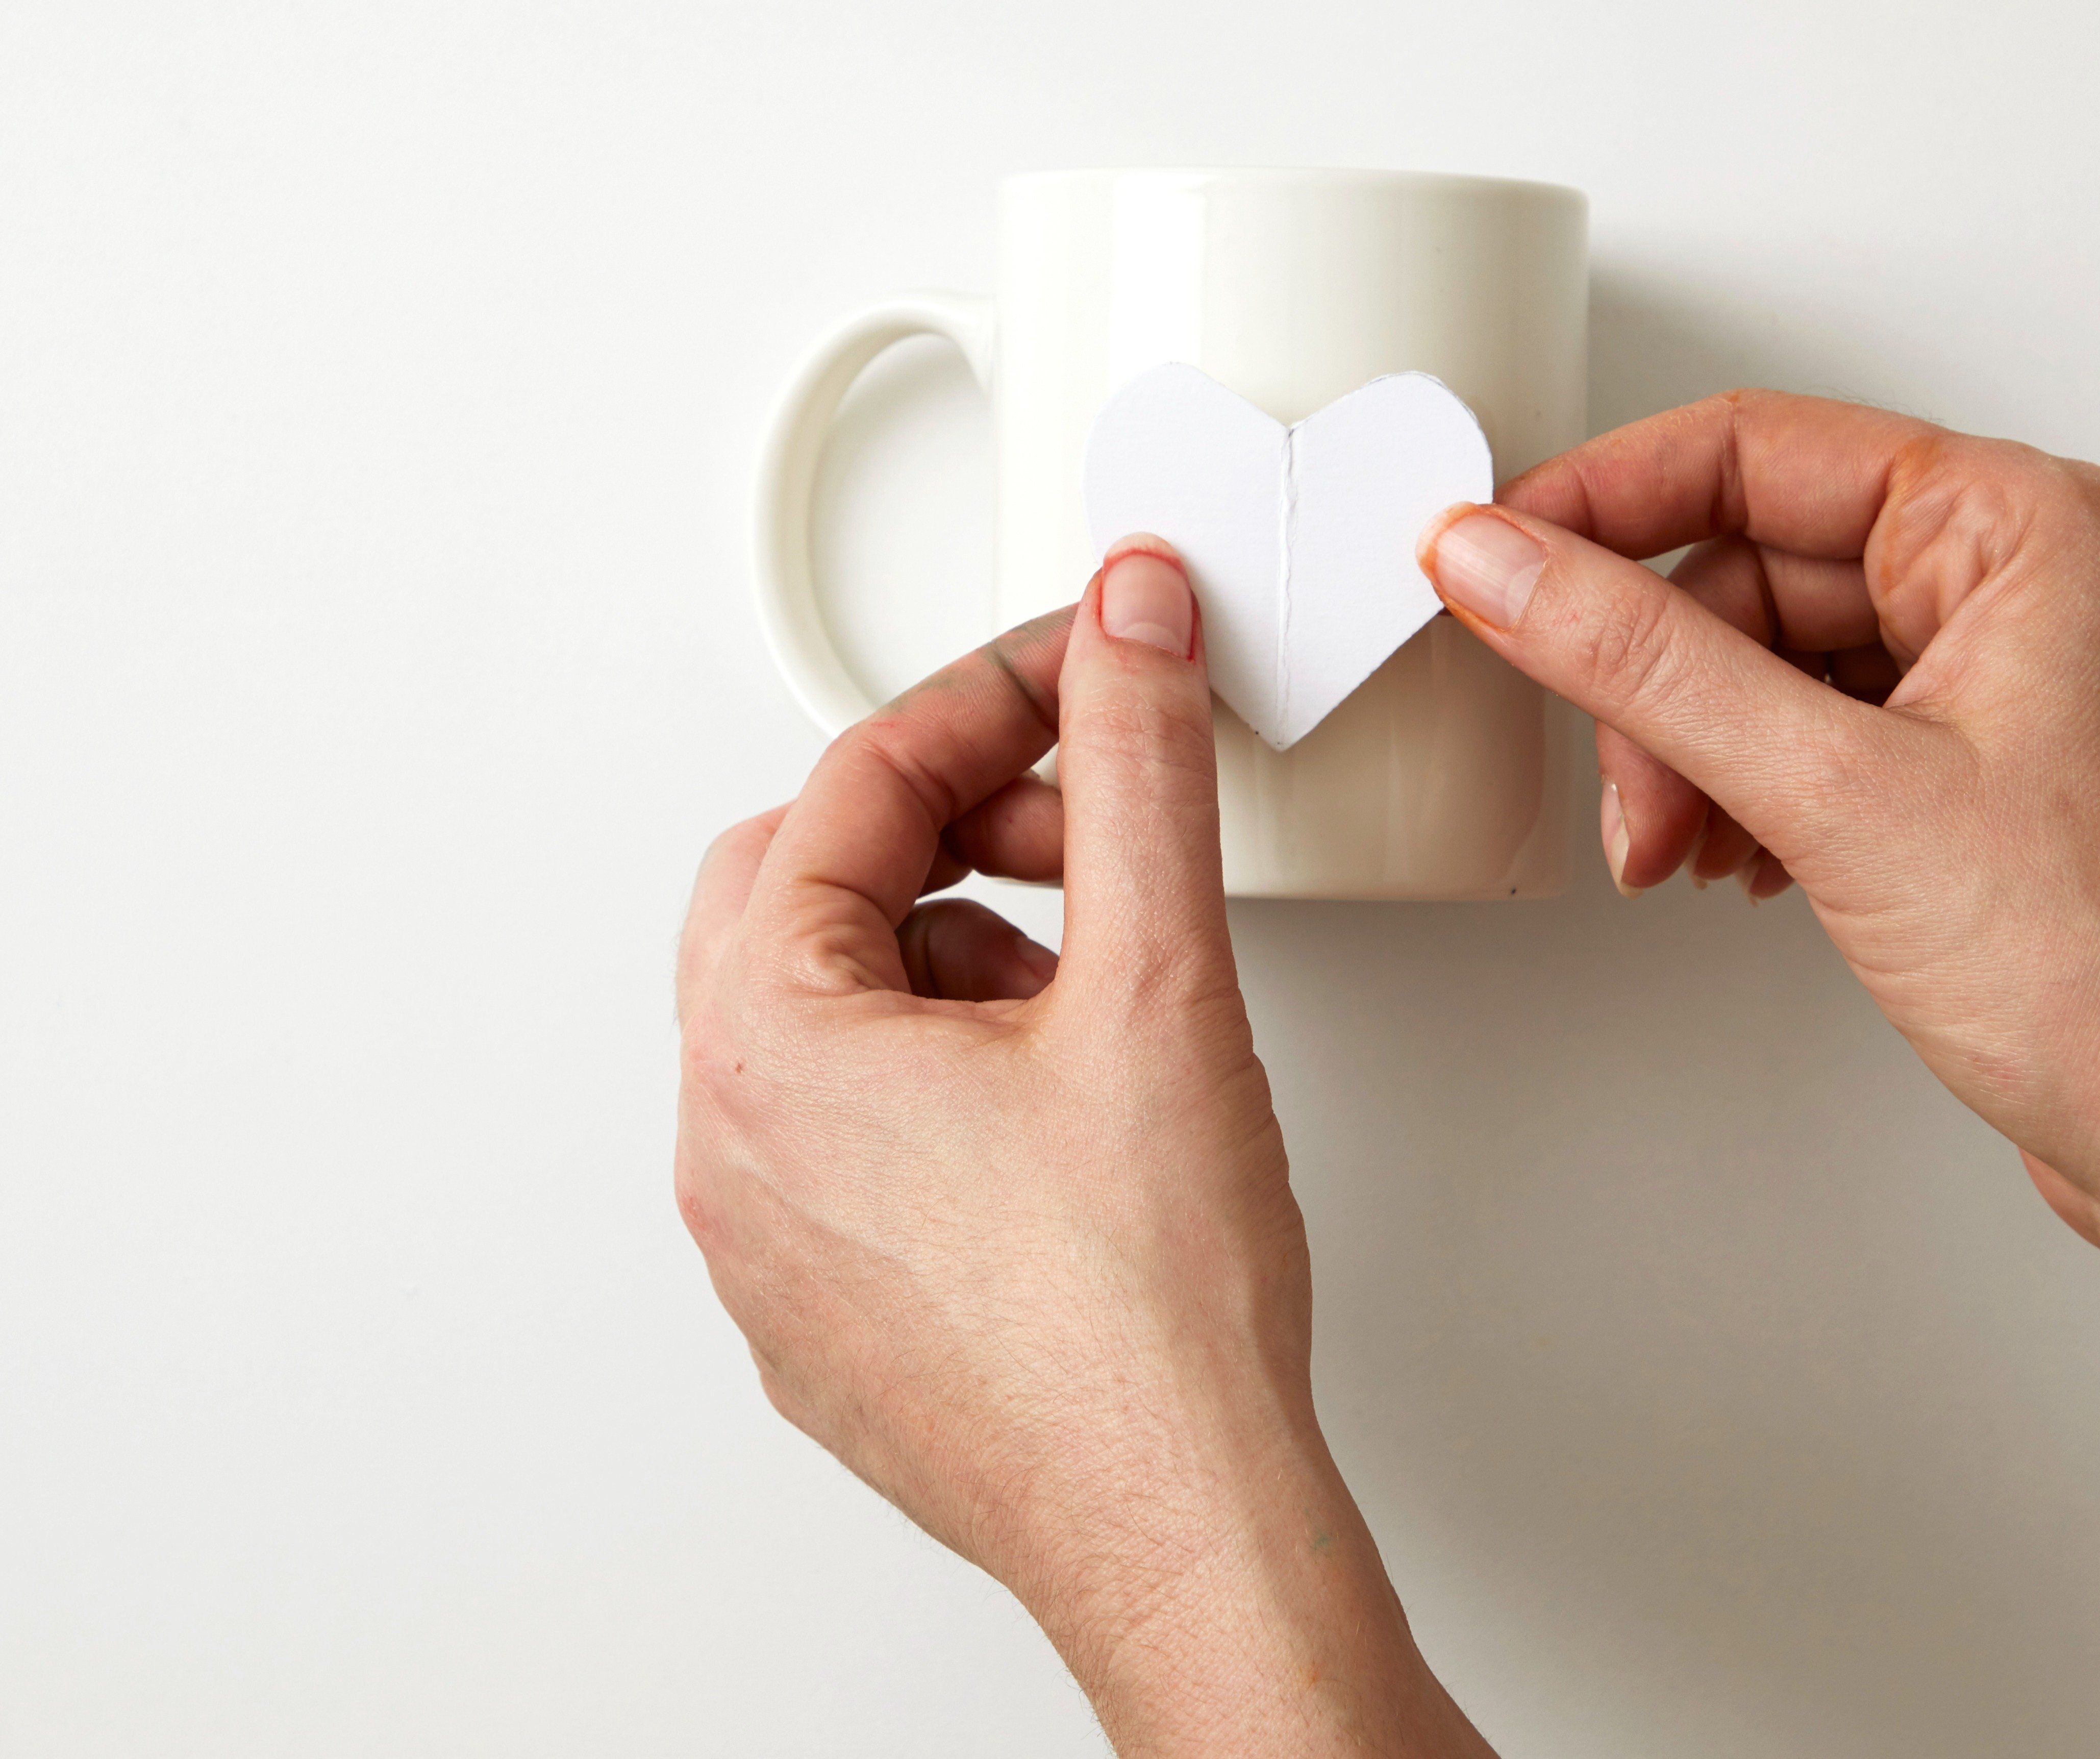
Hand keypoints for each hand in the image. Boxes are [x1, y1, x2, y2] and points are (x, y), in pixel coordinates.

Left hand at [675, 542, 1492, 1753]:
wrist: (1178, 1523)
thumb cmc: (1148, 1309)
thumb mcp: (1157, 978)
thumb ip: (1136, 764)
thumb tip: (1128, 626)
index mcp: (768, 1039)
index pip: (856, 785)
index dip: (993, 698)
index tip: (1090, 671)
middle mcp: (728, 1143)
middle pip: (805, 892)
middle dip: (949, 832)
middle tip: (1080, 836)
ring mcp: (765, 1243)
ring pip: (823, 1020)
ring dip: (946, 962)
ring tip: (1091, 997)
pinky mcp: (822, 1316)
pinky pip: (844, 1138)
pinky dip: (937, 1080)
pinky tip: (1061, 1116)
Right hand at [1418, 392, 2099, 1565]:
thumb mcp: (1834, 793)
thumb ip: (1646, 663)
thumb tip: (1507, 561)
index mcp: (2022, 527)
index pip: (1755, 449)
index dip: (1602, 503)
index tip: (1497, 554)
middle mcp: (2033, 581)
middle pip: (1761, 566)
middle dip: (1664, 688)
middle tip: (1632, 798)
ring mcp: (2022, 680)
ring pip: (1788, 661)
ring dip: (1704, 755)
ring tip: (1688, 854)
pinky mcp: (2002, 773)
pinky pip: (1837, 734)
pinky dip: (1765, 794)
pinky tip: (1748, 866)